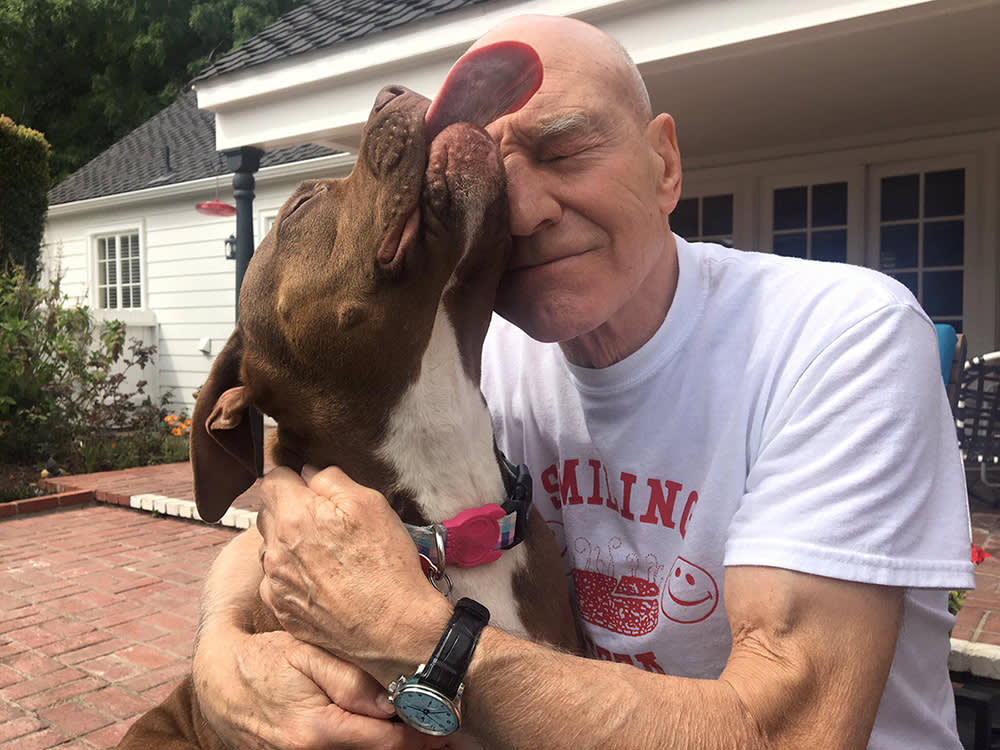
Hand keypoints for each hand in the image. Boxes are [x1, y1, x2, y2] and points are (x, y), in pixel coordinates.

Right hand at [193, 627, 445, 749]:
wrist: (219, 680)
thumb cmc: (266, 659)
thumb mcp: (306, 654)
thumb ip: (348, 679)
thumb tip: (388, 704)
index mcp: (316, 729)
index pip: (383, 742)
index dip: (418, 738)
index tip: (444, 732)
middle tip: (443, 742)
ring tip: (419, 741)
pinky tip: (382, 739)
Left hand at [257, 466, 451, 683]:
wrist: (394, 628)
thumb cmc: (387, 565)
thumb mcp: (371, 504)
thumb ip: (332, 479)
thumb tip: (310, 474)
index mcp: (294, 517)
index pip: (272, 480)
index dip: (293, 479)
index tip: (310, 487)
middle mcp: (275, 550)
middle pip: (268, 513)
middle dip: (290, 510)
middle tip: (325, 522)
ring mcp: (275, 584)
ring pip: (271, 548)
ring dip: (289, 544)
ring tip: (326, 554)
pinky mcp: (282, 611)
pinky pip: (276, 582)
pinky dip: (292, 576)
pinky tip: (323, 581)